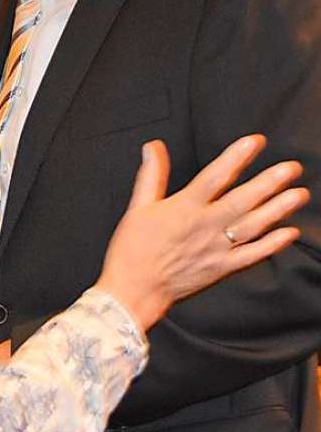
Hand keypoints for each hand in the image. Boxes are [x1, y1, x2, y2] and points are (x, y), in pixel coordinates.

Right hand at [96, 135, 306, 329]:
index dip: (236, 157)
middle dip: (269, 182)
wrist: (134, 289)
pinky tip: (289, 232)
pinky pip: (253, 255)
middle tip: (291, 168)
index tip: (255, 142)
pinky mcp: (222, 268)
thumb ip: (151, 175)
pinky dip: (272, 244)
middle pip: (243, 200)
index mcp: (184, 208)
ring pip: (253, 225)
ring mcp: (216, 249)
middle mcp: (204, 226)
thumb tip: (153, 147)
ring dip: (278, 209)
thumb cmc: (133, 249)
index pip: (215, 176)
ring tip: (299, 194)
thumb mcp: (138, 207)